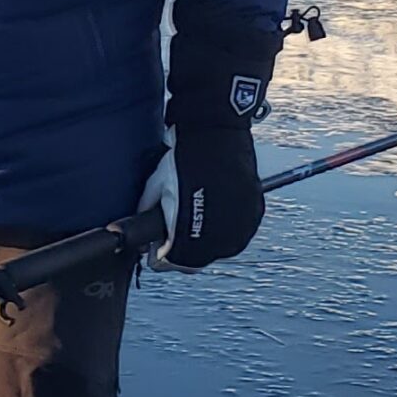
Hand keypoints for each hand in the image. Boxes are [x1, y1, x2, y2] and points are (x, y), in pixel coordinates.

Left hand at [141, 125, 265, 269]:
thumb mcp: (156, 187)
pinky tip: (217, 214)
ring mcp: (240, 225)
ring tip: (197, 222)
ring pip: (220, 249)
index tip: (159, 249)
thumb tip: (142, 235)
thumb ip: (148, 214)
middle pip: (197, 260)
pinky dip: (227, 229)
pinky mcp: (254, 213)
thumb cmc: (184, 158)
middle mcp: (218, 235)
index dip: (163, 257)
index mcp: (188, 231)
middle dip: (183, 251)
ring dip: (207, 243)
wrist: (216, 133)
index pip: (173, 263)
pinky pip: (239, 233)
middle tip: (176, 234)